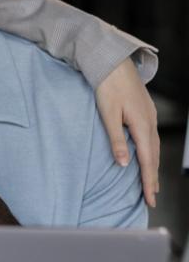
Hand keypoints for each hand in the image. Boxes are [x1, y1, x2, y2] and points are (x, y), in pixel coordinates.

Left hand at [94, 58, 158, 206]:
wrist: (113, 62)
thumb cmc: (107, 86)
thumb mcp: (107, 115)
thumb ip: (116, 140)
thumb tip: (125, 163)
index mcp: (141, 125)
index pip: (147, 160)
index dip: (148, 181)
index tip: (150, 198)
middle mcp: (149, 122)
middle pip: (154, 156)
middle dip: (152, 178)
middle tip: (151, 198)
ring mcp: (149, 116)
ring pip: (154, 147)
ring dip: (152, 166)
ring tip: (150, 183)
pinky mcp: (145, 112)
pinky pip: (151, 137)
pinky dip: (150, 152)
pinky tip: (147, 156)